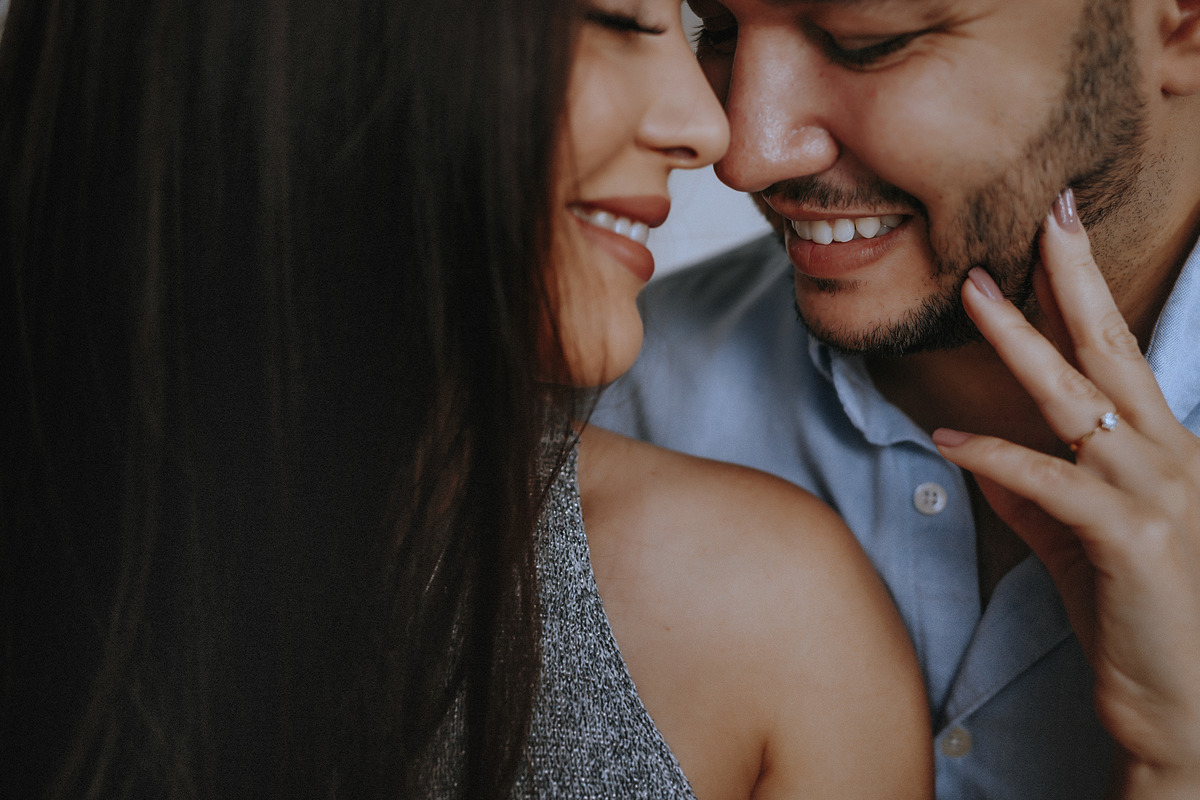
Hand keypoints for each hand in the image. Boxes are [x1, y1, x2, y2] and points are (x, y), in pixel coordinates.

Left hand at [931, 189, 1199, 797]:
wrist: (1185, 705)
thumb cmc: (1133, 615)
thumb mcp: (1075, 538)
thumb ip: (1035, 491)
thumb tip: (978, 445)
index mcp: (1162, 449)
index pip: (1116, 358)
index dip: (1084, 295)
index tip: (1052, 237)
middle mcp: (1170, 456)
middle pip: (1115, 349)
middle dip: (1078, 275)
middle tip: (1048, 212)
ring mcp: (1157, 492)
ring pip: (1079, 398)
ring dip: (1021, 343)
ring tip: (974, 293)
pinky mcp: (1132, 536)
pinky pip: (1050, 482)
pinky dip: (995, 458)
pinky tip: (947, 440)